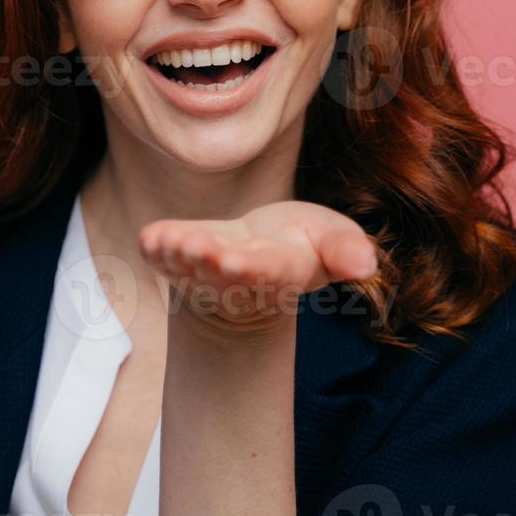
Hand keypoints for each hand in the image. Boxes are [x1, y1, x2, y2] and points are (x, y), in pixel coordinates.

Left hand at [137, 201, 377, 336]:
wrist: (254, 256)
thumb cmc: (300, 242)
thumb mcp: (332, 238)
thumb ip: (346, 249)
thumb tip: (365, 265)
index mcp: (280, 271)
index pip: (265, 272)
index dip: (249, 268)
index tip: (232, 260)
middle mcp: (239, 277)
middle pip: (222, 274)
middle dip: (207, 261)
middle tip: (195, 246)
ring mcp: (205, 273)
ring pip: (189, 269)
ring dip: (177, 257)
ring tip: (168, 241)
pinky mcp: (178, 263)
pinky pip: (164, 260)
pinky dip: (156, 251)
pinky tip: (150, 239)